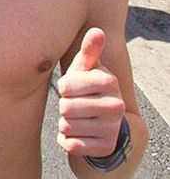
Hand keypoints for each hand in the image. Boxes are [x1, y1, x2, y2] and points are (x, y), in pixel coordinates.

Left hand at [57, 28, 125, 157]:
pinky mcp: (104, 147)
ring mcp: (112, 128)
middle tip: (76, 106)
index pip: (65, 85)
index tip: (73, 88)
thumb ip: (89, 50)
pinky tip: (78, 134)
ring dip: (65, 124)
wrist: (105, 123)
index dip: (64, 88)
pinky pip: (70, 144)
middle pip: (65, 107)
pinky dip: (67, 140)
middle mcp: (115, 106)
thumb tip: (98, 31)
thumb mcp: (87, 69)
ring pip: (66, 126)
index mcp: (109, 82)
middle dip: (64, 107)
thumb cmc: (88, 89)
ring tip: (78, 119)